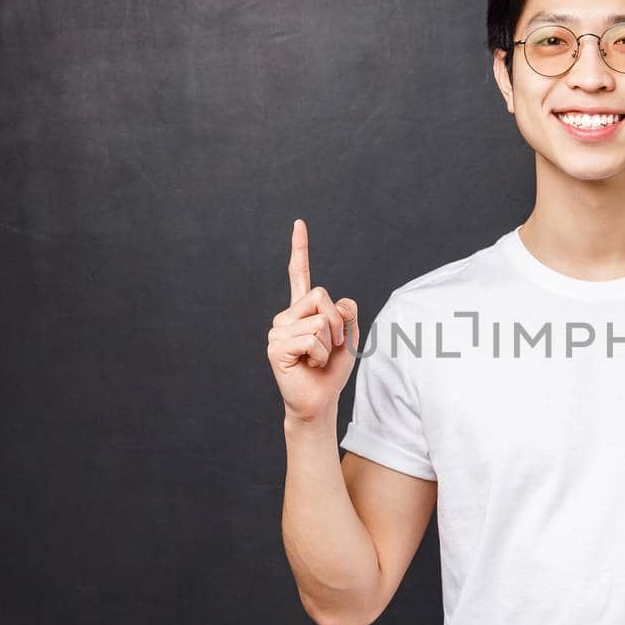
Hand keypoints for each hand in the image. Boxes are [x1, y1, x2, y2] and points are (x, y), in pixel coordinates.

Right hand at [267, 219, 358, 424]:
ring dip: (329, 343)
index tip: (299, 223)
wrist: (319, 401)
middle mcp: (286, 316)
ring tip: (316, 358)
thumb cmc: (332, 371)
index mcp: (302, 311)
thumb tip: (335, 303)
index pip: (300, 275)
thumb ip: (347, 314)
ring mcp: (278, 331)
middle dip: (337, 323)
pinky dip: (320, 354)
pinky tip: (309, 364)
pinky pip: (312, 338)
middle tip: (329, 346)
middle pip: (322, 296)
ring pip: (320, 320)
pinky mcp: (276, 347)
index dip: (300, 249)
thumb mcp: (348, 337)